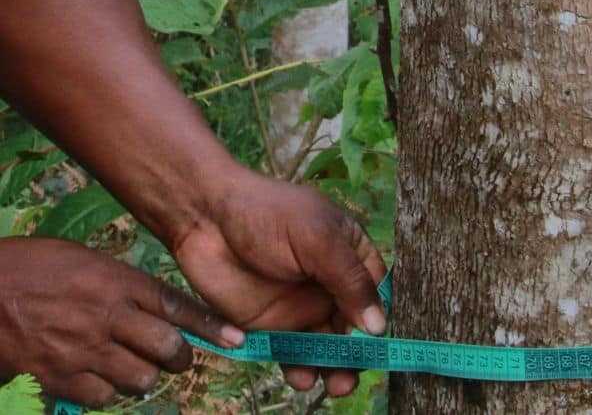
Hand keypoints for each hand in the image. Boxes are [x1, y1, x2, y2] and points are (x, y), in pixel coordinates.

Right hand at [0, 237, 243, 407]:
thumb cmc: (29, 268)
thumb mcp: (82, 260)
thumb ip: (121, 283)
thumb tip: (153, 305)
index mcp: (115, 280)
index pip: (176, 305)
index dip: (210, 325)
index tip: (236, 339)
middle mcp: (106, 315)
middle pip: (166, 347)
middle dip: (179, 357)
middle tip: (176, 358)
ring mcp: (81, 349)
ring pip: (140, 379)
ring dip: (143, 376)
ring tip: (131, 367)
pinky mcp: (57, 377)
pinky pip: (103, 397)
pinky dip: (107, 393)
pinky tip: (96, 378)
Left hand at [171, 166, 386, 396]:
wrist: (204, 220)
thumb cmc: (267, 214)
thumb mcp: (317, 239)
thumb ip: (350, 280)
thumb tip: (378, 325)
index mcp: (349, 254)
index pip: (377, 292)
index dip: (381, 317)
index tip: (381, 342)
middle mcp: (330, 284)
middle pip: (356, 327)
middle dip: (359, 352)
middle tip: (354, 370)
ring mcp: (302, 306)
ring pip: (328, 346)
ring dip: (336, 368)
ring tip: (335, 383)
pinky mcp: (272, 326)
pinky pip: (293, 355)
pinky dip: (300, 370)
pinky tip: (300, 376)